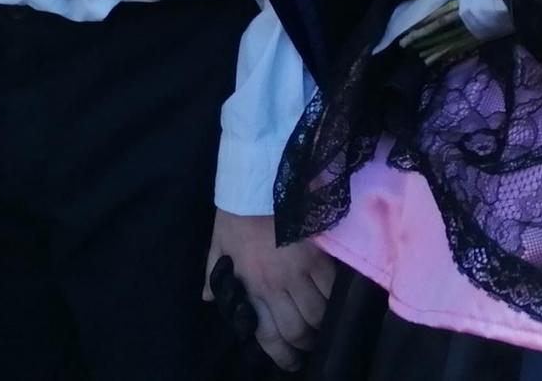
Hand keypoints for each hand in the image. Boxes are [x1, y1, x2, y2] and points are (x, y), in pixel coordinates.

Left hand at [202, 210, 333, 371]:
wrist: (260, 179)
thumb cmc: (237, 211)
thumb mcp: (217, 243)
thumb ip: (211, 273)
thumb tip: (208, 298)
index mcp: (250, 286)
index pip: (267, 333)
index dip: (281, 355)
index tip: (290, 362)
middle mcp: (275, 285)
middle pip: (297, 330)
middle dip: (305, 344)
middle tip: (310, 346)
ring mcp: (298, 271)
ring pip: (317, 314)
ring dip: (321, 325)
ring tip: (324, 326)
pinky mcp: (317, 255)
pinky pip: (330, 288)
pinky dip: (333, 299)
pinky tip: (334, 302)